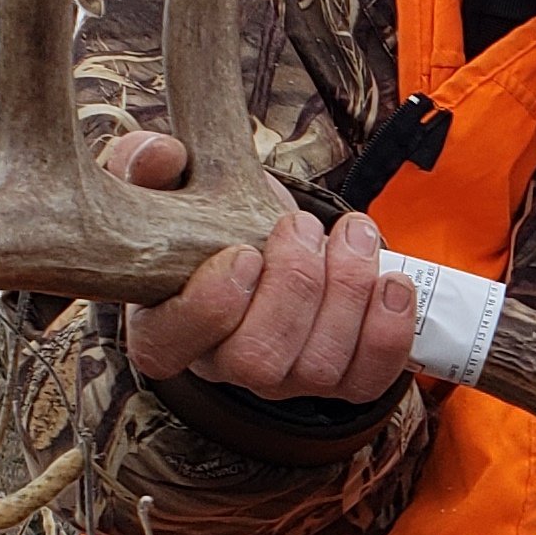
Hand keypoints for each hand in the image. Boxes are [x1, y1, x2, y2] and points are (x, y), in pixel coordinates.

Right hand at [108, 132, 420, 403]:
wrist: (267, 239)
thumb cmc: (207, 218)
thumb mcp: (164, 186)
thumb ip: (146, 165)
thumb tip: (162, 153)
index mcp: (164, 330)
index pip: (172, 347)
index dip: (211, 306)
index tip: (243, 252)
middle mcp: (224, 368)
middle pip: (257, 361)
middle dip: (293, 287)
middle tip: (301, 227)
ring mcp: (286, 381)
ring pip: (318, 367)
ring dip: (346, 292)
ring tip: (352, 235)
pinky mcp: (342, 380)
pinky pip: (370, 379)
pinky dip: (389, 330)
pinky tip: (390, 280)